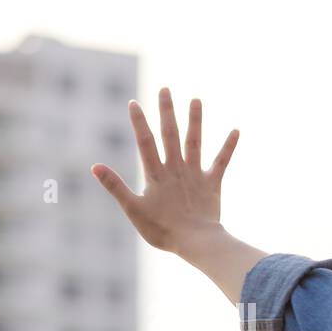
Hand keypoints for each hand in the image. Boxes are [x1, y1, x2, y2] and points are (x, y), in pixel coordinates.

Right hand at [91, 87, 239, 254]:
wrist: (195, 242)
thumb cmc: (161, 230)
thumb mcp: (133, 209)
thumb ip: (115, 186)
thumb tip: (95, 166)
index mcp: (156, 175)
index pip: (145, 142)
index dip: (139, 122)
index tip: (134, 103)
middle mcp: (176, 169)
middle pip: (170, 134)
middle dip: (167, 111)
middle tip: (165, 89)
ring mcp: (195, 174)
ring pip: (195, 142)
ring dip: (196, 120)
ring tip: (196, 100)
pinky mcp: (212, 183)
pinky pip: (222, 161)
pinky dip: (229, 146)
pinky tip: (237, 130)